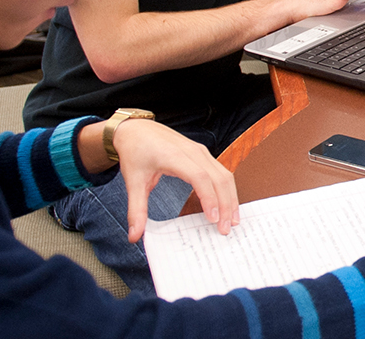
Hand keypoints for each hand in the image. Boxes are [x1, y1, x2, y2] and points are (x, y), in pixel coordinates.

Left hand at [109, 118, 239, 241]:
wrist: (137, 129)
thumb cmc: (136, 151)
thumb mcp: (132, 181)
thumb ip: (136, 210)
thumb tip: (134, 236)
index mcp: (174, 156)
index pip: (200, 177)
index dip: (209, 198)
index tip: (212, 219)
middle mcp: (193, 152)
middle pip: (218, 178)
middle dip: (226, 204)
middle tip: (225, 228)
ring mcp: (201, 151)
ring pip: (224, 174)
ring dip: (231, 197)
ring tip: (232, 219)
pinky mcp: (203, 154)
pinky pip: (221, 172)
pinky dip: (227, 189)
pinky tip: (228, 204)